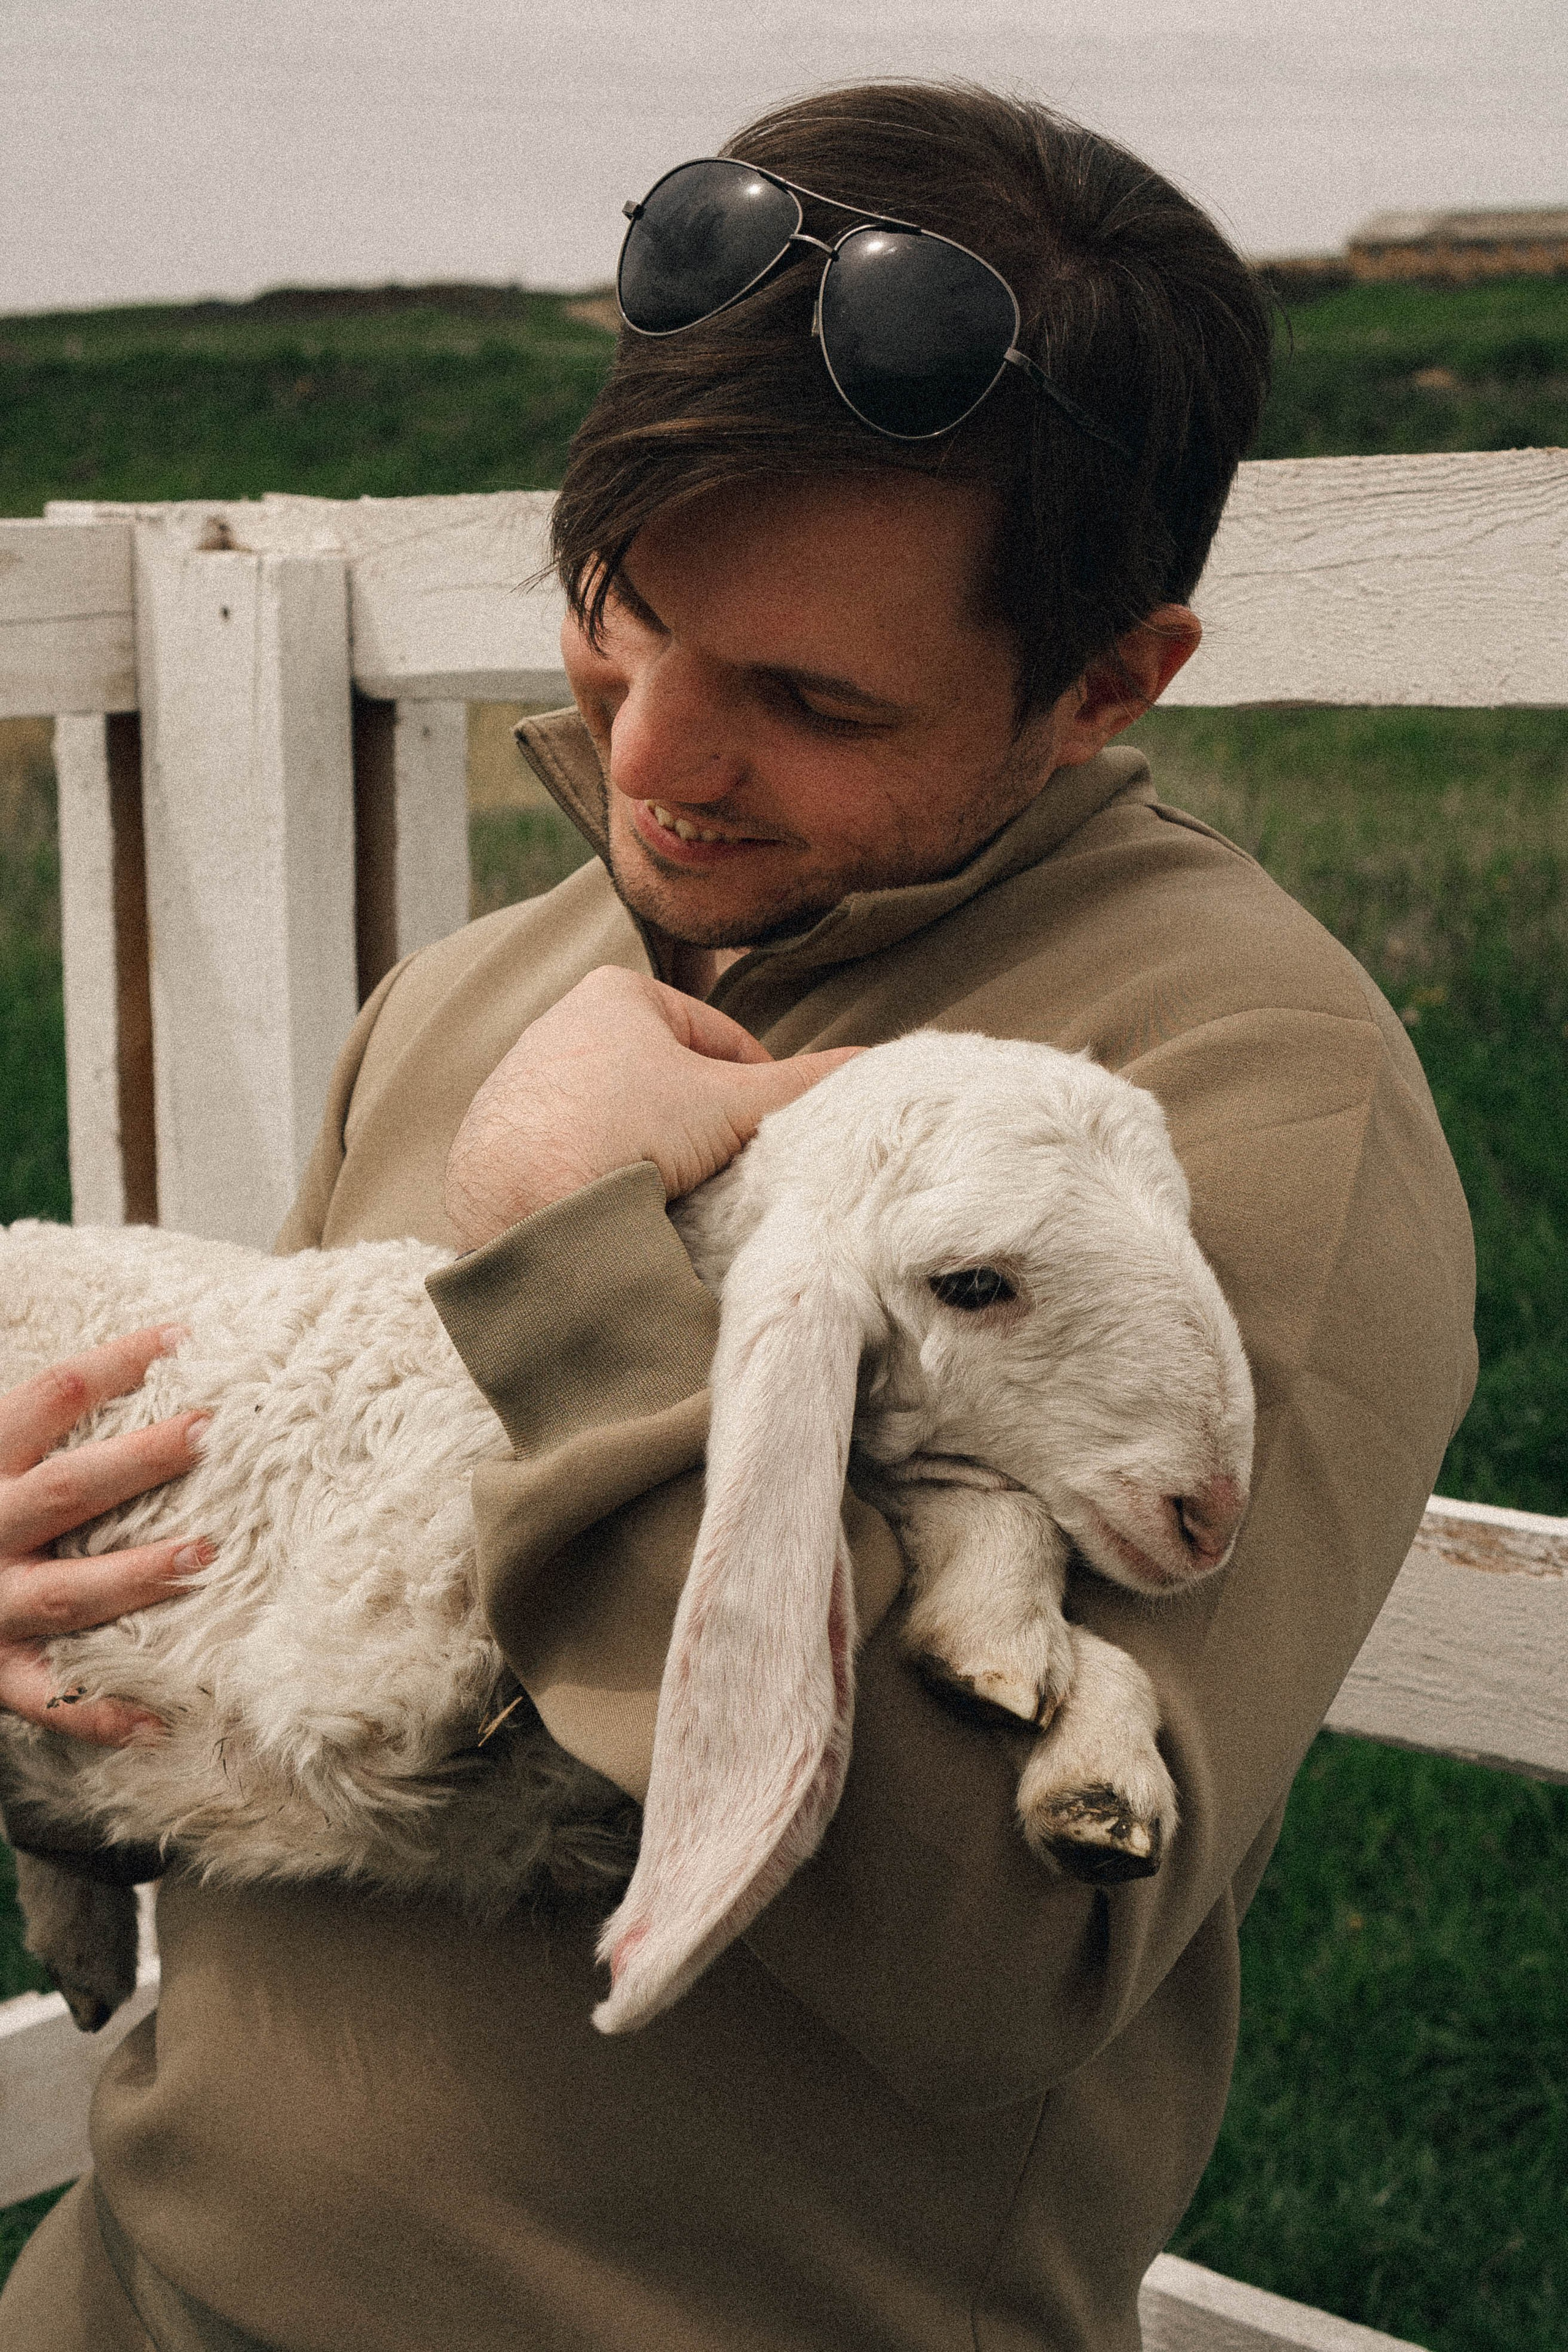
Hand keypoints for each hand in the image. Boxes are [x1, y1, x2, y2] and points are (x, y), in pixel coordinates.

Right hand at [0, 1327, 213, 1745]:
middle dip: (137, 1461)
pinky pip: (50, 1698)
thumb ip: (44, 1424)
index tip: (182, 1336)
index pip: (49, 1396)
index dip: (112, 1363)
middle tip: (207, 1431)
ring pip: (68, 1591)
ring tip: (206, 1556)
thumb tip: (160, 1351)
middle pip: (66, 1489)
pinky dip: (101, 1712)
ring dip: (137, 1575)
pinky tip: (160, 1721)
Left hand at [444, 966, 860, 1251]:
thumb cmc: (622, 1133)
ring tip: (673, 1196)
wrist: (520, 1210)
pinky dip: (604, 1175)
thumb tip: (876, 1063)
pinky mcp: (497, 1137)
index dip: (758, 1092)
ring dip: (656, 1154)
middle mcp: (561, 1022)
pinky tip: (618, 1206)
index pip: (722, 1040)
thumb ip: (803, 1084)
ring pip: (626, 1118)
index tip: (767, 1140)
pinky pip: (577, 1151)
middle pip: (671, 1081)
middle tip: (726, 1174)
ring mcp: (523, 1081)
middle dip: (703, 1126)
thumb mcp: (731, 1106)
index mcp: (616, 991)